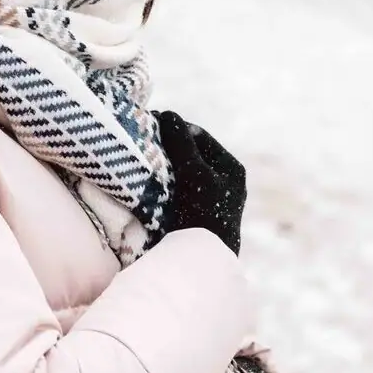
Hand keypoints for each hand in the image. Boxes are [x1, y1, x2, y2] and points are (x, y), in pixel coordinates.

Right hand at [157, 111, 246, 254]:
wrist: (199, 259)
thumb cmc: (202, 212)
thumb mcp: (193, 172)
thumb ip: (180, 141)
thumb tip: (167, 113)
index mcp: (231, 168)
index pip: (198, 135)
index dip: (174, 128)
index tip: (150, 124)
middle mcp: (223, 181)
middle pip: (188, 152)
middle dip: (166, 146)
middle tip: (143, 141)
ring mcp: (207, 198)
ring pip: (179, 169)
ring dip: (161, 164)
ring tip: (141, 160)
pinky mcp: (192, 212)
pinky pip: (173, 187)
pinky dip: (160, 181)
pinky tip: (146, 181)